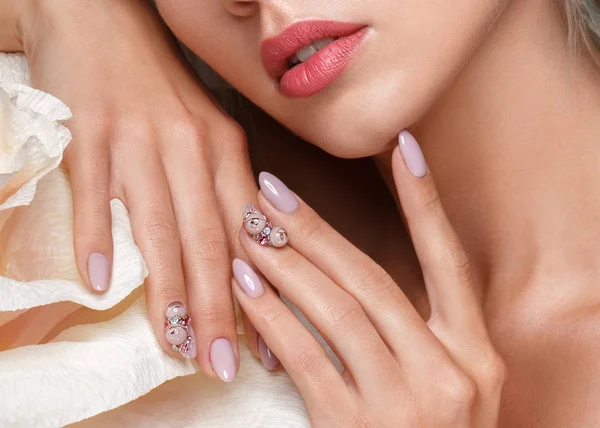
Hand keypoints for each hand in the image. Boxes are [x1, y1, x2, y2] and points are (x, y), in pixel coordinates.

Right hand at [13, 0, 261, 378]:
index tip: (267, 345)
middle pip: (209, 238)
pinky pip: (96, 188)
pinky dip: (100, 234)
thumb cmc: (159, 88)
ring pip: (159, 224)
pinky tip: (103, 282)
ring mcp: (138, 137)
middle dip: (219, 308)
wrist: (103, 20)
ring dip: (166, 288)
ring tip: (173, 343)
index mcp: (225, 148)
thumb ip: (223, 188)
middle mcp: (189, 145)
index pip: (247, 233)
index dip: (259, 292)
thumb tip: (243, 253)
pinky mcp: (90, 128)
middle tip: (222, 364)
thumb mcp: (205, 132)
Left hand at [234, 131, 505, 425]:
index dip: (425, 201)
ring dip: (287, 265)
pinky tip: (246, 286)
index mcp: (476, 354)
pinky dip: (274, 317)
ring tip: (248, 229)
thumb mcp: (449, 385)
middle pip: (372, 279)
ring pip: (337, 311)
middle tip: (270, 191)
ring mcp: (407, 403)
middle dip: (317, 229)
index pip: (448, 259)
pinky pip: (308, 358)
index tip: (401, 148)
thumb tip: (353, 271)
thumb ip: (420, 332)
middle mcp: (450, 371)